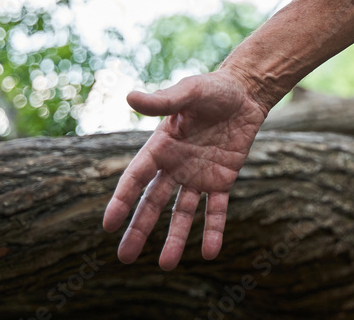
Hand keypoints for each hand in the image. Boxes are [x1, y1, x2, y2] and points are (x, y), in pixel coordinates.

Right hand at [102, 69, 268, 269]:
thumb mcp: (188, 91)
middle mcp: (175, 166)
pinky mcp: (223, 180)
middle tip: (124, 257)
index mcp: (161, 147)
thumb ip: (163, 101)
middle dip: (139, 229)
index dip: (122, 201)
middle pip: (153, 203)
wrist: (246, 93)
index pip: (135, 178)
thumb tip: (129, 97)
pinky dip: (214, 229)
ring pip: (183, 212)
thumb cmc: (213, 88)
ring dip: (176, 237)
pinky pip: (217, 209)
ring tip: (166, 265)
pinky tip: (211, 252)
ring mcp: (198, 176)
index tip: (108, 225)